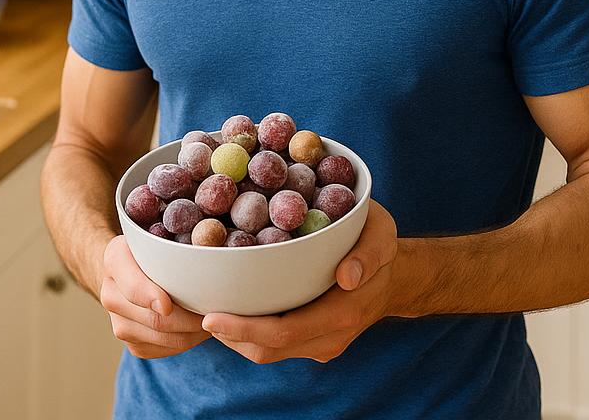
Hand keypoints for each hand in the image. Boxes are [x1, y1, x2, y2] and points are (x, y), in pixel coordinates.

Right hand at [99, 234, 210, 358]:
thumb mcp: (158, 235)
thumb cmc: (153, 248)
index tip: (169, 304)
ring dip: (193, 333)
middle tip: (218, 312)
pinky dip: (186, 341)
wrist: (129, 270)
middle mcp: (110, 295)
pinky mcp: (131, 343)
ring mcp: (118, 323)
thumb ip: (171, 246)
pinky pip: (163, 350)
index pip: (133, 286)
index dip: (151, 297)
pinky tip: (198, 327)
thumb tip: (209, 256)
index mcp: (115, 260)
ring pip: (163, 338)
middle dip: (191, 319)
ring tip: (214, 318)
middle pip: (155, 319)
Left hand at [202, 200, 398, 363]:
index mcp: (342, 314)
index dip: (243, 329)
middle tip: (192, 311)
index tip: (209, 315)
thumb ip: (369, 254)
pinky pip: (274, 344)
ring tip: (202, 310)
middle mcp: (328, 338)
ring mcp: (319, 345)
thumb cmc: (382, 246)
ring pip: (266, 351)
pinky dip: (248, 332)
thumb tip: (347, 276)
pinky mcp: (312, 342)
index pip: (282, 333)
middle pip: (266, 349)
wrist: (397, 277)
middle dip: (227, 335)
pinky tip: (229, 308)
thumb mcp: (382, 236)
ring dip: (234, 336)